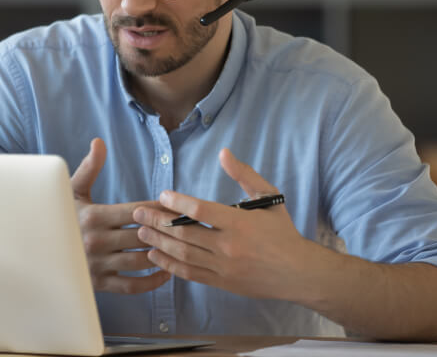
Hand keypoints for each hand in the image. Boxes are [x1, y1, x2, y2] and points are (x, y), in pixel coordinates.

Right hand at [71, 138, 171, 293]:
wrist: (38, 251)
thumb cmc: (60, 216)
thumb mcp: (72, 190)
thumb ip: (89, 168)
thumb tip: (99, 142)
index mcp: (93, 216)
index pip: (136, 212)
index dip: (158, 209)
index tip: (175, 206)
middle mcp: (96, 242)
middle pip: (143, 235)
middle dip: (166, 230)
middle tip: (186, 226)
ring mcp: (98, 265)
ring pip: (141, 260)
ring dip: (162, 253)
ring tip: (178, 245)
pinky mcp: (99, 284)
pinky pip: (132, 285)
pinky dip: (152, 281)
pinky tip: (165, 270)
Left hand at [132, 148, 310, 299]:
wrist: (298, 273)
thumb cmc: (283, 231)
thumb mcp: (269, 196)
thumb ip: (244, 174)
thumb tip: (223, 152)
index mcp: (239, 223)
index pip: (200, 211)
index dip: (177, 202)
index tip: (161, 195)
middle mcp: (229, 246)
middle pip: (184, 233)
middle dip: (157, 222)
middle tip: (138, 213)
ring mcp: (223, 267)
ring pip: (183, 254)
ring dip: (158, 242)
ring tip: (140, 232)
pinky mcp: (221, 282)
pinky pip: (189, 273)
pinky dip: (169, 265)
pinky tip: (155, 255)